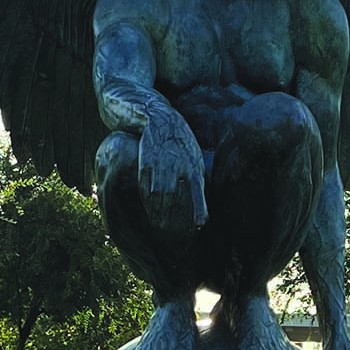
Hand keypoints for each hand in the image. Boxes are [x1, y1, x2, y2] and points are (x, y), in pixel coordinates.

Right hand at [138, 109, 207, 233]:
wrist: (159, 119)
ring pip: (157, 192)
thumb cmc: (181, 144)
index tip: (200, 224)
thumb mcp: (195, 159)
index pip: (197, 190)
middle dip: (170, 215)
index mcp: (192, 165)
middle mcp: (177, 165)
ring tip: (157, 223)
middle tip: (168, 230)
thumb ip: (198, 181)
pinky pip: (144, 183)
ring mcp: (160, 163)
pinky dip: (145, 197)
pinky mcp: (145, 161)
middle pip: (173, 196)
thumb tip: (204, 207)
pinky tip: (147, 206)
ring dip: (157, 210)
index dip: (199, 207)